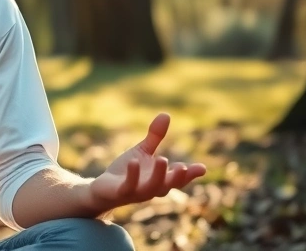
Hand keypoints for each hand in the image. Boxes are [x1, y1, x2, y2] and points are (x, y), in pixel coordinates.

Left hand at [88, 113, 205, 211]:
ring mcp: (137, 192)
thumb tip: (166, 114)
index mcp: (160, 179)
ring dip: (158, 175)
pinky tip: (133, 162)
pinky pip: (128, 186)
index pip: (179, 179)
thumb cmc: (127, 171)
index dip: (190, 175)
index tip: (202, 168)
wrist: (104, 188)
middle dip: (178, 177)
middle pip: (168, 185)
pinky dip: (132, 176)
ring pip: (151, 188)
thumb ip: (155, 137)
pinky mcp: (121, 192)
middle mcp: (152, 188)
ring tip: (162, 159)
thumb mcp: (143, 152)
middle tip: (185, 167)